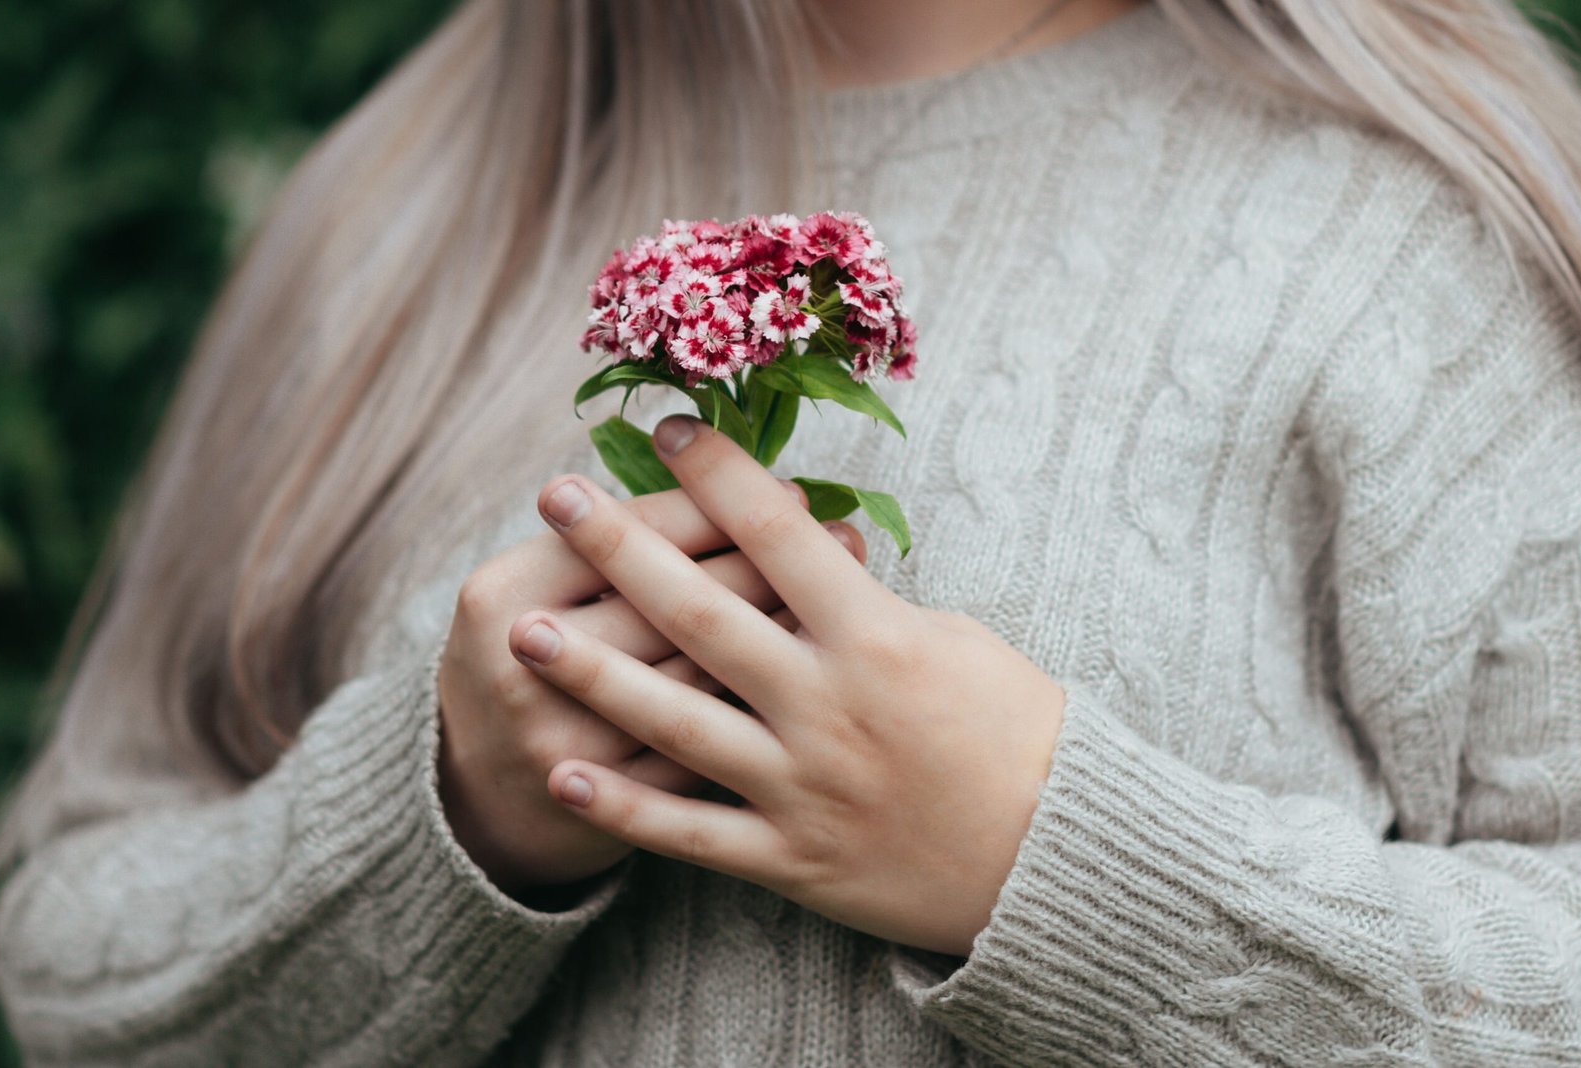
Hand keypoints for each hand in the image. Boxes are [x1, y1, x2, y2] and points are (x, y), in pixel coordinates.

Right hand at [436, 479, 867, 898]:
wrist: (475, 796)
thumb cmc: (525, 660)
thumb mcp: (531, 589)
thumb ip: (612, 544)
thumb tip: (737, 483)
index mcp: (506, 591)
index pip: (634, 530)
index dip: (721, 504)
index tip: (794, 490)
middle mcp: (527, 664)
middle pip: (675, 601)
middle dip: (770, 562)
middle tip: (844, 532)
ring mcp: (569, 741)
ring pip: (701, 676)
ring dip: (784, 631)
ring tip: (852, 597)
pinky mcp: (612, 804)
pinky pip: (708, 751)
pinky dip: (768, 712)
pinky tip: (818, 682)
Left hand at [514, 414, 1066, 954]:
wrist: (1058, 857)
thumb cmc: (1019, 732)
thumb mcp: (958, 641)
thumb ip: (867, 608)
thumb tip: (804, 565)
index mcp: (877, 636)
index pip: (779, 534)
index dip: (717, 473)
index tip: (666, 430)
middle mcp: (827, 703)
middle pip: (702, 613)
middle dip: (622, 548)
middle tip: (557, 495)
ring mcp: (803, 784)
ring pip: (676, 721)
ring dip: (593, 673)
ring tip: (523, 632)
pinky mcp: (792, 856)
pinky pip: (693, 831)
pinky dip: (627, 805)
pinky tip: (564, 772)